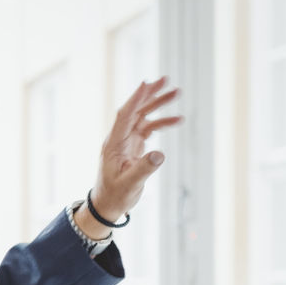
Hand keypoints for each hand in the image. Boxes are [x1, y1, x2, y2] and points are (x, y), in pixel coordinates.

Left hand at [86, 77, 181, 228]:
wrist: (108, 205)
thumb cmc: (115, 195)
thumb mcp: (130, 184)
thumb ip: (144, 169)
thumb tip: (160, 154)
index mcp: (114, 144)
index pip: (124, 116)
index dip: (135, 99)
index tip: (146, 83)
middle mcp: (119, 138)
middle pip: (135, 110)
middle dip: (149, 94)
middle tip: (165, 79)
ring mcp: (126, 141)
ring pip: (143, 117)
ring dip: (158, 105)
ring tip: (176, 93)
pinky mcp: (134, 146)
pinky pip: (148, 129)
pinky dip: (161, 123)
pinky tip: (177, 120)